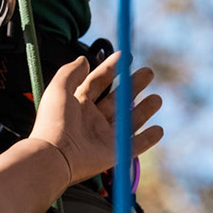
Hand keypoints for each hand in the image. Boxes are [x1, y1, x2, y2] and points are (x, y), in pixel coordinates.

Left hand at [28, 53, 162, 185]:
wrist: (55, 156)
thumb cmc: (54, 121)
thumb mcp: (59, 89)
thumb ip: (71, 72)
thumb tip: (84, 59)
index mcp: (78, 103)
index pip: (98, 81)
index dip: (112, 67)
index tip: (125, 55)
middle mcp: (92, 120)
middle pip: (118, 99)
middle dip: (133, 85)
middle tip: (149, 72)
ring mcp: (104, 137)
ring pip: (129, 120)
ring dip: (144, 109)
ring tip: (157, 99)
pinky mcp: (114, 154)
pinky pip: (135, 145)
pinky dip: (148, 138)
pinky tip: (158, 129)